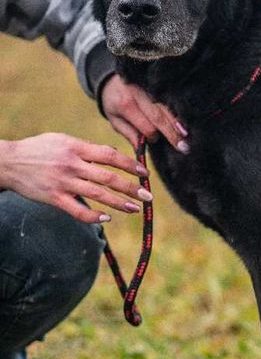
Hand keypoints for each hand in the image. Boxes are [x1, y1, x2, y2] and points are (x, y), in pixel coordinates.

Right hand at [0, 133, 150, 223]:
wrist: (8, 162)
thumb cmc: (39, 149)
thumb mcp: (63, 140)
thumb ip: (87, 148)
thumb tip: (113, 155)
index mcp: (76, 148)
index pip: (110, 156)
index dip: (130, 165)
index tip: (144, 173)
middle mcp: (71, 165)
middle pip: (108, 178)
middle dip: (131, 188)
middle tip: (148, 196)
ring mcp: (62, 182)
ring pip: (97, 195)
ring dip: (119, 203)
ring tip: (135, 208)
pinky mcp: (53, 198)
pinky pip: (77, 210)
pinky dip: (93, 216)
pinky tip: (107, 218)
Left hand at [100, 73, 188, 151]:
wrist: (112, 78)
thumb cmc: (114, 103)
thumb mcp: (115, 120)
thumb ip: (129, 134)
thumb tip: (142, 151)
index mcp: (126, 104)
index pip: (145, 125)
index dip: (153, 136)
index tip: (155, 141)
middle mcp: (139, 93)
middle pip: (160, 116)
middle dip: (172, 133)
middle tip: (184, 147)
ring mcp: (150, 86)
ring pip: (168, 107)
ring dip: (179, 122)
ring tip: (188, 135)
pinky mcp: (158, 83)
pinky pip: (171, 97)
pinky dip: (180, 110)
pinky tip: (188, 119)